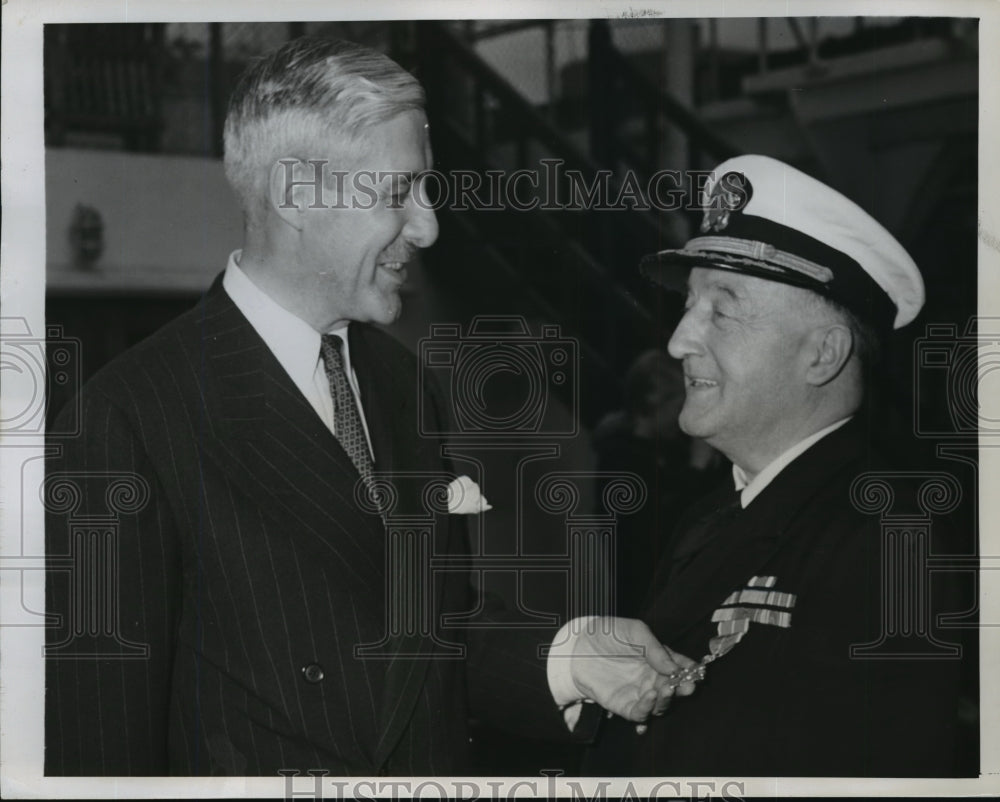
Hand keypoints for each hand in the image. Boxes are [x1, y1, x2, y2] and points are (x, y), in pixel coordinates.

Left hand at [566, 617, 697, 721]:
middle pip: (675, 689)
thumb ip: (655, 649)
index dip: (691, 671)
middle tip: (686, 686)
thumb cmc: (609, 633)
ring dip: (666, 699)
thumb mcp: (635, 632)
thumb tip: (675, 669)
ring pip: (660, 705)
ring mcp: (639, 693)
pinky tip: (649, 695)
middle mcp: (652, 678)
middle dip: (683, 688)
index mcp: (659, 659)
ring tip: (666, 689)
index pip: (681, 667)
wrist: (578, 645)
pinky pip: (640, 713)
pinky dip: (647, 707)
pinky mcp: (624, 705)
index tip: (698, 672)